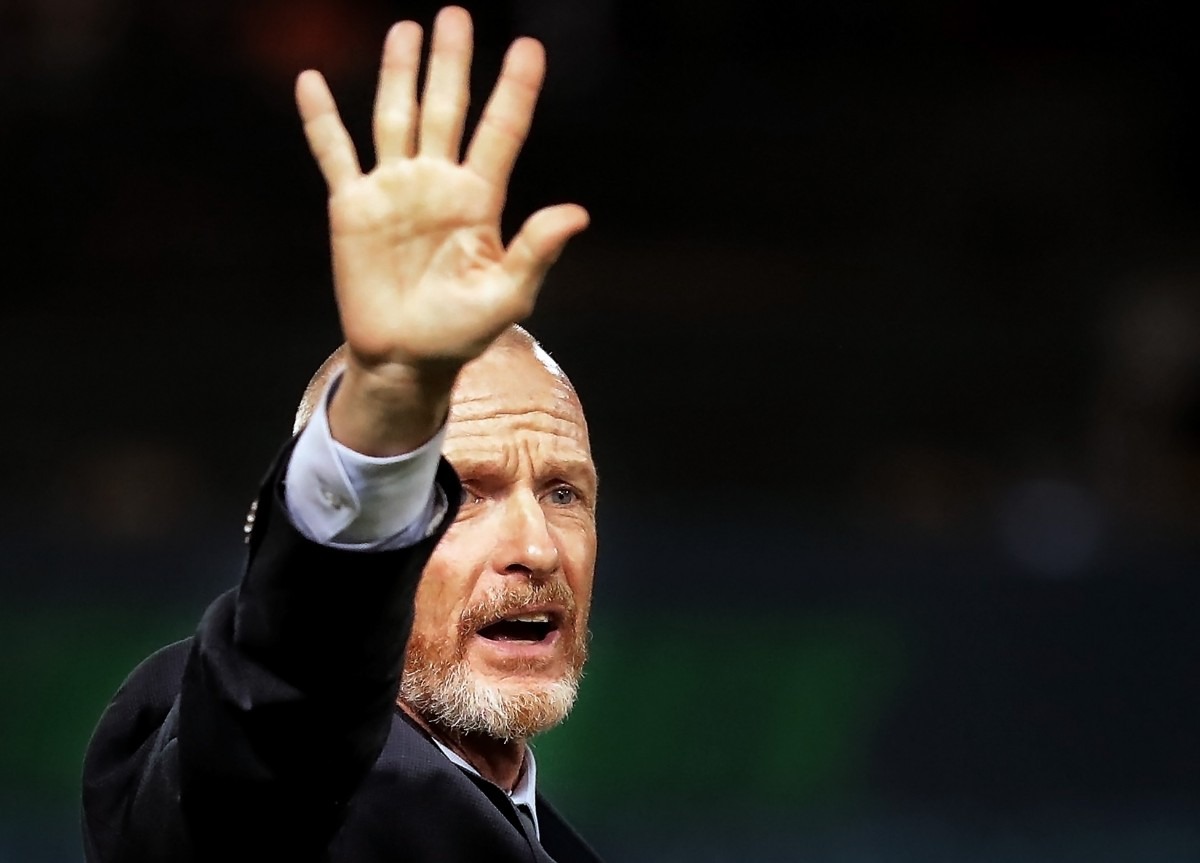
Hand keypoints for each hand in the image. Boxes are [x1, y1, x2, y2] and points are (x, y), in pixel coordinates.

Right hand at [295, 7, 587, 453]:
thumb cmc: (461, 333)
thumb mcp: (508, 296)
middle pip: (446, 110)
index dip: (514, 91)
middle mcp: (437, 184)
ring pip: (395, 118)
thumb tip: (577, 213)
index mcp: (478, 200)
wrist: (406, 359)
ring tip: (406, 29)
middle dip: (452, 64)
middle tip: (455, 14)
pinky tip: (313, 82)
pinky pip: (334, 154)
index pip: (500, 133)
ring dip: (399, 74)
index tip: (530, 48)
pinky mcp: (353, 207)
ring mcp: (394, 190)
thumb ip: (536, 251)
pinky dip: (322, 121)